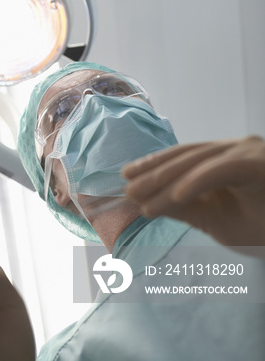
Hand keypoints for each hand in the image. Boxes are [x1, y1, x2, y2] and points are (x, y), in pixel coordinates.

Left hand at [123, 136, 264, 250]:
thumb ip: (182, 209)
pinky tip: (173, 197)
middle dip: (154, 173)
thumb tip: (144, 202)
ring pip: (199, 161)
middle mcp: (237, 149)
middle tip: (127, 189)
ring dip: (166, 181)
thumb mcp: (214, 220)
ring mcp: (250, 151)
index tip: (126, 178)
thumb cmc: (264, 227)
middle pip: (186, 156)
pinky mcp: (260, 162)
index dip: (154, 165)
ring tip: (142, 199)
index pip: (182, 157)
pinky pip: (222, 169)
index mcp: (225, 159)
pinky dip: (196, 182)